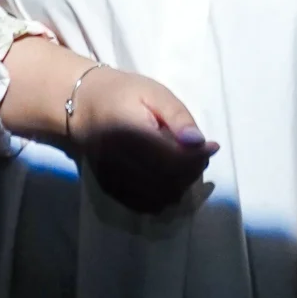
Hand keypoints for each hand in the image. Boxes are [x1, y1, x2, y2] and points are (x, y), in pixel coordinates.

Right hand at [71, 64, 217, 214]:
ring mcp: (113, 179)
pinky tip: (170, 177)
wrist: (83, 106)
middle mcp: (119, 162)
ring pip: (159, 197)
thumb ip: (178, 116)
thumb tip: (198, 142)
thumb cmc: (123, 94)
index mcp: (130, 134)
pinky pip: (145, 204)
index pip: (172, 159)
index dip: (198, 157)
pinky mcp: (111, 188)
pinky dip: (164, 195)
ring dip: (181, 185)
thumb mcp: (155, 93)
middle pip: (168, 182)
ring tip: (186, 164)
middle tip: (201, 153)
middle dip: (193, 171)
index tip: (212, 145)